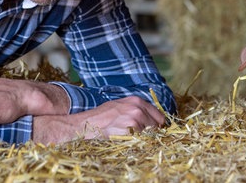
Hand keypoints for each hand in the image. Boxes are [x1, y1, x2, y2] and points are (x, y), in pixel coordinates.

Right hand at [32, 96, 165, 143]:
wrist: (86, 125)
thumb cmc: (101, 117)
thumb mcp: (119, 106)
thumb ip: (135, 109)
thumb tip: (152, 121)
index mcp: (136, 101)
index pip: (159, 116)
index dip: (157, 125)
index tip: (155, 132)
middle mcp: (137, 108)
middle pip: (156, 126)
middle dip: (151, 133)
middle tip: (140, 137)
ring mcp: (134, 119)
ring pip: (150, 135)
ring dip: (144, 139)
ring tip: (129, 139)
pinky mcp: (130, 130)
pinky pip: (141, 141)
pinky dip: (137, 144)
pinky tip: (126, 142)